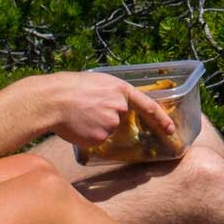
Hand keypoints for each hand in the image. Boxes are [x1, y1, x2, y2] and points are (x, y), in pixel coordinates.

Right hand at [44, 71, 176, 147]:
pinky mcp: (100, 137)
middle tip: (89, 113)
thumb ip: (113, 95)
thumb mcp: (98, 83)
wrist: (52, 99)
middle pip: (122, 119)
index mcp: (120, 90)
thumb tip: (119, 108)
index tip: (171, 129)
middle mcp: (120, 107)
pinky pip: (98, 140)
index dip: (162, 119)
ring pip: (109, 131)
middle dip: (108, 118)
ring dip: (97, 127)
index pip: (149, 106)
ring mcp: (111, 123)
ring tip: (79, 116)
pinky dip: (89, 136)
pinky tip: (78, 126)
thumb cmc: (70, 88)